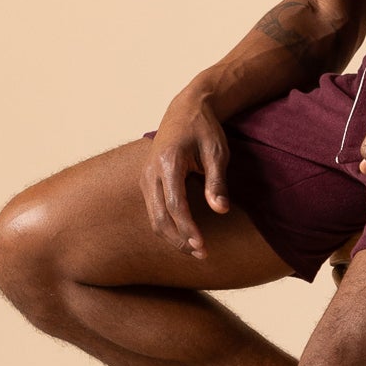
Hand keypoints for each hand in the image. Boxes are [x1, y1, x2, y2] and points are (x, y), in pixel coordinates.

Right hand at [141, 86, 230, 256]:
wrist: (185, 110)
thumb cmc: (204, 129)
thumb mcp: (217, 151)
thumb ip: (217, 181)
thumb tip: (221, 211)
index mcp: (168, 162)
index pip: (175, 205)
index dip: (188, 229)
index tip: (202, 247)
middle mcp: (150, 171)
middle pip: (159, 217)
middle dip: (179, 240)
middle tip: (202, 255)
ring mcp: (145, 177)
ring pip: (154, 218)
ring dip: (173, 237)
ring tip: (196, 250)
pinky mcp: (147, 182)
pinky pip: (153, 211)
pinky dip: (167, 227)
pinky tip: (185, 236)